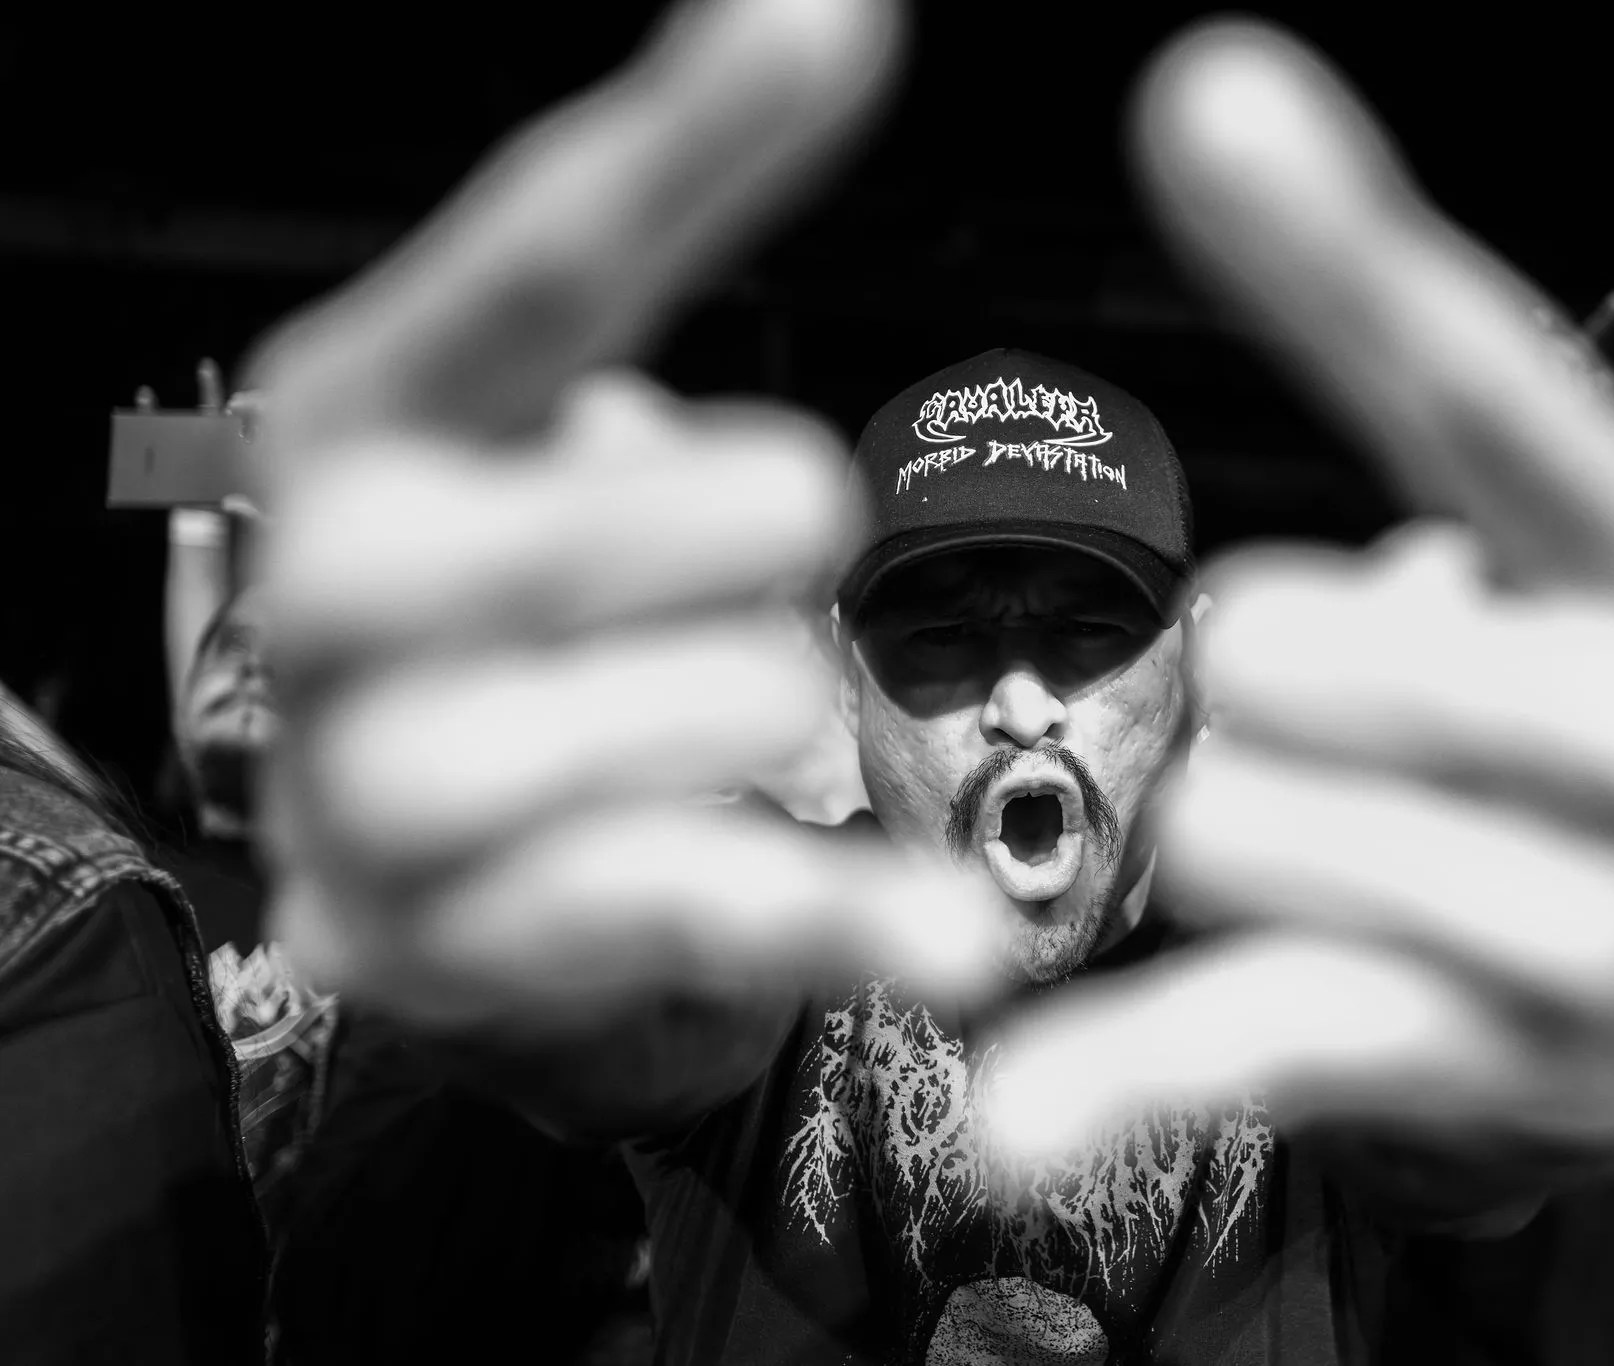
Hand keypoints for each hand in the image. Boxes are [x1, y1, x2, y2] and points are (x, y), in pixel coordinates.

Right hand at [252, 0, 1003, 1032]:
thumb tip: (805, 13)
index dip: (685, 147)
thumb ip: (655, 252)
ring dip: (775, 706)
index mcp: (359, 420)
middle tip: (771, 545)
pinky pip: (702, 905)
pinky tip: (953, 936)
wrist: (447, 883)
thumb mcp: (560, 438)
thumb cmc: (531, 621)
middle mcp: (324, 592)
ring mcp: (372, 788)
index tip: (823, 24)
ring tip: (726, 714)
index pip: (534, 267)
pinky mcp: (448, 949)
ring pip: (702, 712)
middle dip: (756, 529)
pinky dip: (846, 915)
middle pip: (622, 516)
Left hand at [988, 21, 1613, 1154]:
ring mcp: (1613, 931)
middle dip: (1256, 691)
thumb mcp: (1505, 562)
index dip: (1334, 256)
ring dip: (1228, 840)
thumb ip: (1379, 357)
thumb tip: (1219, 87)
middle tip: (1355, 743)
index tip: (1202, 98)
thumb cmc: (1525, 757)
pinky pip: (1263, 1034)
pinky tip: (1019, 1126)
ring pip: (1233, 826)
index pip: (1473, 391)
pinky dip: (1133, 1074)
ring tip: (1350, 862)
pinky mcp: (1510, 1079)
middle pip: (1280, 646)